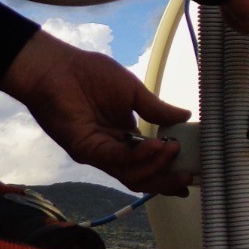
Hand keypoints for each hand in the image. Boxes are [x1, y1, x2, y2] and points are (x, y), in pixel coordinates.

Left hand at [0, 31, 192, 194]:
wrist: (57, 67)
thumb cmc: (91, 74)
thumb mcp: (134, 91)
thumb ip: (157, 109)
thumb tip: (185, 116)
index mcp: (125, 137)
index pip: (149, 161)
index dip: (169, 170)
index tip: (192, 171)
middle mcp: (113, 149)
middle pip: (142, 176)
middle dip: (166, 180)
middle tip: (188, 175)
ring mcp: (99, 152)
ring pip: (131, 174)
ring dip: (155, 166)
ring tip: (173, 151)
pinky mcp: (86, 149)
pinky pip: (116, 159)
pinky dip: (138, 156)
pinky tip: (156, 145)